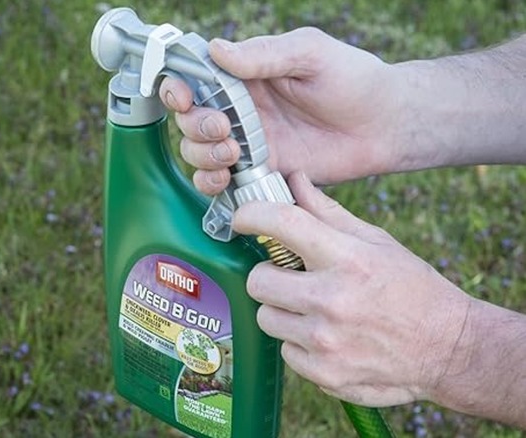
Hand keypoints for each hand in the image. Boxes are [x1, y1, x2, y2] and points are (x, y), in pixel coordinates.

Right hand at [160, 28, 402, 194]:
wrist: (385, 126)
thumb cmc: (354, 79)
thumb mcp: (309, 53)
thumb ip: (263, 54)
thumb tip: (215, 50)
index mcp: (245, 75)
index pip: (194, 78)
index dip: (178, 87)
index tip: (185, 95)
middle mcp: (240, 109)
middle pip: (188, 120)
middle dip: (195, 126)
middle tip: (224, 128)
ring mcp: (248, 143)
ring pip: (196, 152)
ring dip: (202, 154)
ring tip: (232, 152)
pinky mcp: (259, 173)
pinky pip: (220, 183)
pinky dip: (211, 183)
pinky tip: (228, 177)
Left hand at [233, 172, 471, 406]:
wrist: (449, 349)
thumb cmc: (412, 288)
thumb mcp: (377, 242)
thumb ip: (328, 214)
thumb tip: (294, 180)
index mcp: (348, 259)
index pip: (283, 224)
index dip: (251, 216)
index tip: (242, 219)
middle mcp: (333, 300)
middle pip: (258, 281)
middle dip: (269, 276)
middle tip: (290, 277)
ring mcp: (326, 342)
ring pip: (267, 317)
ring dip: (283, 311)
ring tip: (314, 310)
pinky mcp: (325, 374)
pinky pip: (285, 351)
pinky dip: (299, 344)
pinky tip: (327, 337)